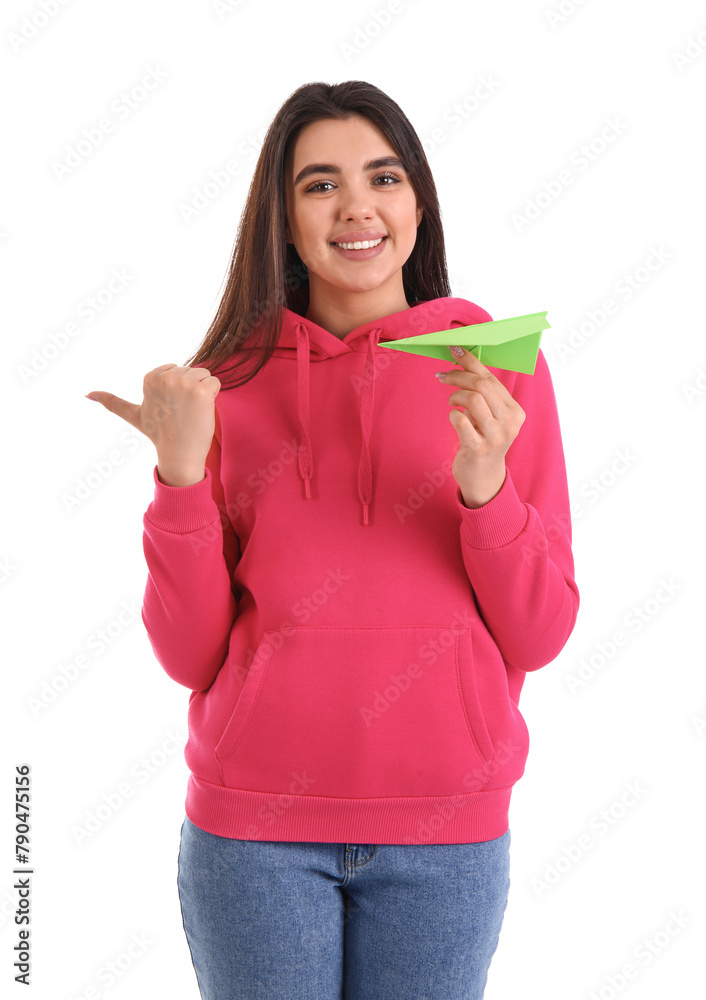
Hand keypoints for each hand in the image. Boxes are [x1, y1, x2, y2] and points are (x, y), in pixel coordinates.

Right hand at [86, 364, 220, 484]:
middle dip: (191, 390)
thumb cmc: (159, 434)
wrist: (179, 454)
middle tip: (181, 412)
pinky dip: (213, 397)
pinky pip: (215, 383)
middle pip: (192, 371)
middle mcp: (166, 377)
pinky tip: (201, 412)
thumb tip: (87, 394)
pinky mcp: (202, 392)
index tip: (169, 406)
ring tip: (190, 412)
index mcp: (151, 377)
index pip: (178, 369)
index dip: (178, 389)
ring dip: (203, 393)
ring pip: (205, 375)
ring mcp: (184, 384)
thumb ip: (112, 402)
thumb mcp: (134, 415)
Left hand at [435, 347, 525, 507]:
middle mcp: (510, 422)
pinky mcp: (479, 449)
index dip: (471, 361)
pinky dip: (452, 415)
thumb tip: (462, 363)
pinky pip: (460, 421)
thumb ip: (484, 395)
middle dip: (458, 376)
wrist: (483, 478)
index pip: (491, 378)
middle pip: (482, 385)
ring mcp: (496, 436)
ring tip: (451, 401)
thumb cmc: (483, 441)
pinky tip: (453, 419)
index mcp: (515, 411)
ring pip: (472, 399)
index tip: (454, 349)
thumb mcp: (491, 417)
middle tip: (443, 376)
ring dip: (455, 396)